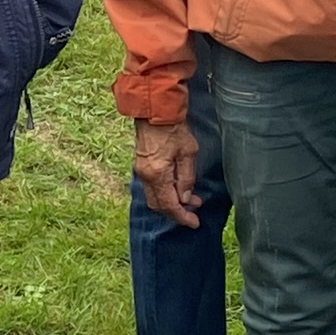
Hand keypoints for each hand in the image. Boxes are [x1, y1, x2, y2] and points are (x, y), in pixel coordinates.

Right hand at [130, 116, 204, 230]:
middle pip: (158, 205)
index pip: (169, 205)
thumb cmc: (174, 129)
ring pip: (154, 197)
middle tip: (193, 213)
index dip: (182, 217)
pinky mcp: (141, 165)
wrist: (155, 111)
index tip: (194, 223)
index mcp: (157, 174)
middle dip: (176, 212)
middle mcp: (145, 176)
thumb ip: (187, 178)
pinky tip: (177, 189)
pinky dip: (164, 193)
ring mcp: (141, 171)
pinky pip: (151, 188)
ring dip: (170, 203)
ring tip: (189, 199)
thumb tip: (185, 198)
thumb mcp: (188, 153)